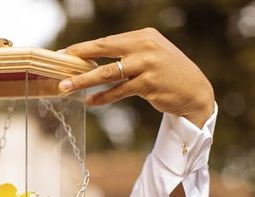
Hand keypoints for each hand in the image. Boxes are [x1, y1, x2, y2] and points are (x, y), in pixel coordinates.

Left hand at [59, 28, 214, 127]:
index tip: (64, 53)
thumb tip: (94, 60)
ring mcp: (147, 65)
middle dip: (78, 59)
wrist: (194, 91)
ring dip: (83, 81)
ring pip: (107, 73)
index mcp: (143, 36)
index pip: (107, 41)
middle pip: (103, 50)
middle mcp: (145, 47)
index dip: (83, 48)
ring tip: (66, 87)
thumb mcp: (150, 55)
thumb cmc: (167, 74)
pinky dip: (102, 98)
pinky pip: (118, 92)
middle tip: (59, 65)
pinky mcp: (148, 84)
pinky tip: (89, 102)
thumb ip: (127, 54)